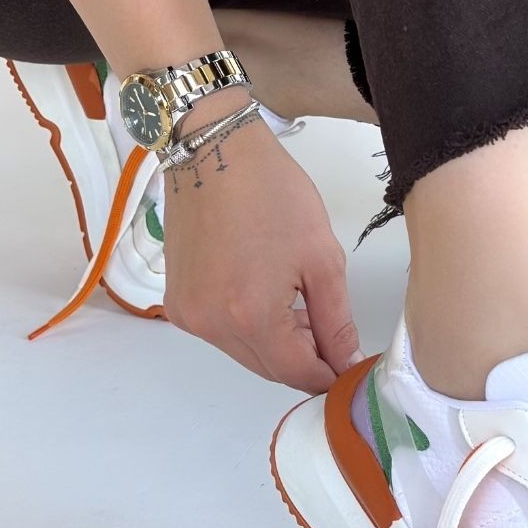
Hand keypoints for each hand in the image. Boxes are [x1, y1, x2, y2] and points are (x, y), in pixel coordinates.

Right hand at [161, 105, 360, 393]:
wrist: (213, 151)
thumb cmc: (272, 193)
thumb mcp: (321, 258)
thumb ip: (335, 321)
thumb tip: (345, 364)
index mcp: (250, 317)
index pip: (297, 373)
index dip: (329, 376)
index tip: (351, 367)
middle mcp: (211, 326)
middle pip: (269, 369)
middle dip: (305, 360)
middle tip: (332, 333)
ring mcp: (187, 316)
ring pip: (246, 354)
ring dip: (278, 344)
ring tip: (301, 306)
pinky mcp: (177, 302)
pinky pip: (222, 334)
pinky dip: (249, 328)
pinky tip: (268, 297)